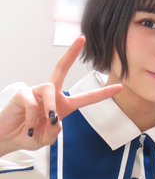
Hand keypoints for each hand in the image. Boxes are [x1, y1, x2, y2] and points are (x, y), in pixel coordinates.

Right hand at [0, 37, 122, 153]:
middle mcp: (51, 94)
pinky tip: (27, 125)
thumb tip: (56, 119)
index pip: (86, 98)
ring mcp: (36, 92)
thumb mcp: (46, 139)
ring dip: (49, 107)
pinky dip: (31, 118)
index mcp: (63, 105)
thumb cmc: (28, 136)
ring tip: (41, 123)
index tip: (120, 87)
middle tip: (82, 39)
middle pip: (61, 69)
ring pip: (50, 90)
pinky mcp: (22, 93)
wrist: (7, 138)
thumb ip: (54, 133)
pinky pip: (32, 102)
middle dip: (71, 53)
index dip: (103, 93)